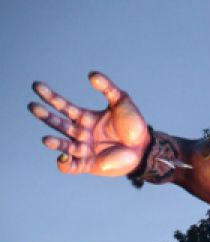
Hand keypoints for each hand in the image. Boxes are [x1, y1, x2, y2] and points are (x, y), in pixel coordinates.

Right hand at [29, 71, 148, 175]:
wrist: (145, 147)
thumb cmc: (134, 124)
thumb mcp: (121, 101)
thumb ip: (107, 87)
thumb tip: (91, 74)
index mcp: (85, 117)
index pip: (63, 106)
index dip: (50, 96)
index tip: (37, 86)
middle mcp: (81, 133)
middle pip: (59, 124)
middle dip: (46, 116)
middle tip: (33, 107)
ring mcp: (84, 149)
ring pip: (63, 146)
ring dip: (54, 143)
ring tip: (46, 139)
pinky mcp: (89, 164)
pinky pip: (72, 167)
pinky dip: (64, 165)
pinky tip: (62, 159)